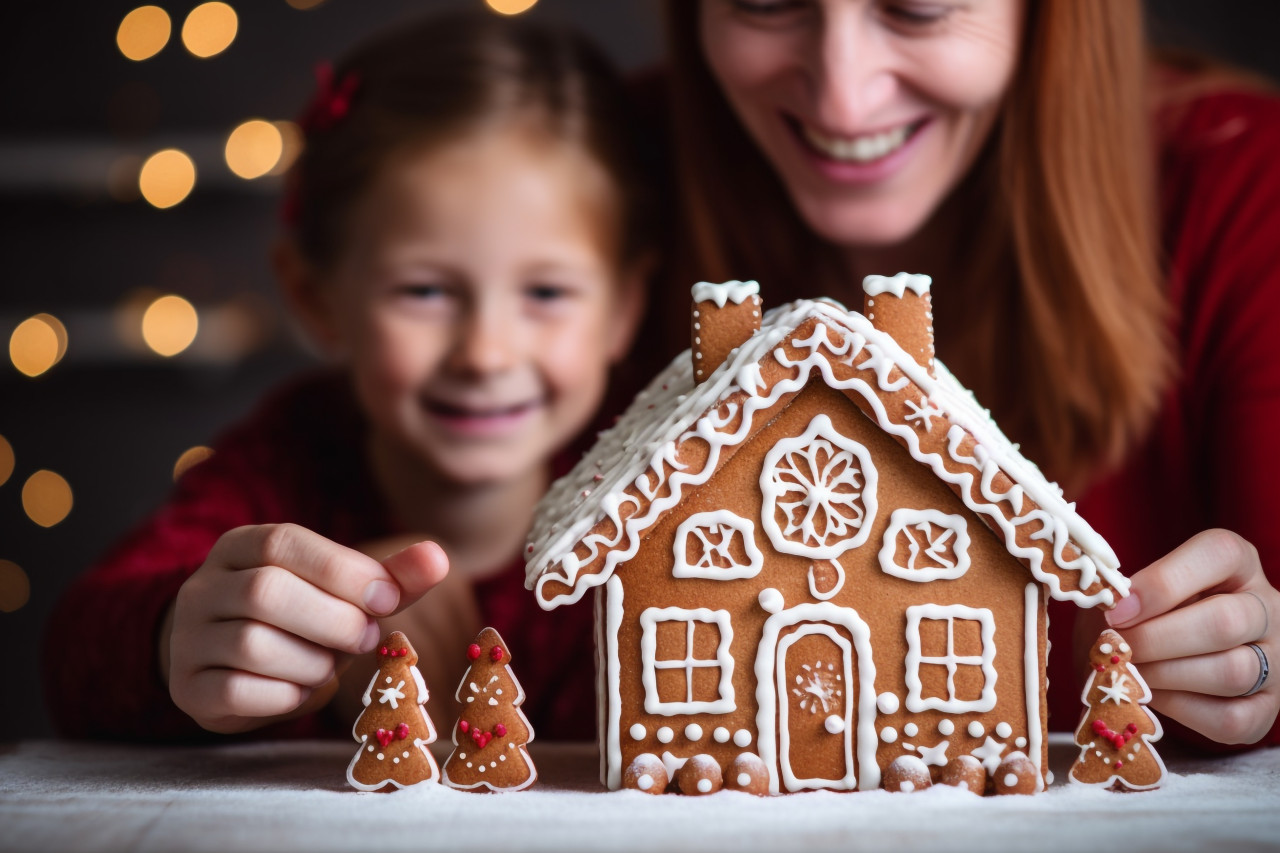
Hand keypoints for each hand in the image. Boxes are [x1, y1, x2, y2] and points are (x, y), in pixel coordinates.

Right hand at [165, 523, 448, 733]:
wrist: (231, 661)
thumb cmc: (300, 618)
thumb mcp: (341, 590)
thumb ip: (388, 577)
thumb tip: (438, 557)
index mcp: (241, 546)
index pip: (283, 542)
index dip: (342, 571)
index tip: (387, 600)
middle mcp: (204, 586)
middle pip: (266, 592)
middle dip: (333, 621)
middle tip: (366, 638)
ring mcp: (188, 638)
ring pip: (252, 644)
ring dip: (311, 662)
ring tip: (329, 666)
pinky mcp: (188, 687)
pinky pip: (237, 691)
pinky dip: (284, 695)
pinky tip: (300, 689)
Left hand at [1106, 529, 1276, 743]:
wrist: (1161, 659)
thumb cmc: (1142, 616)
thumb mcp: (1131, 592)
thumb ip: (1120, 595)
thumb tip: (1107, 608)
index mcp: (1235, 563)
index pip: (1218, 554)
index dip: (1162, 583)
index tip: (1116, 610)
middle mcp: (1267, 607)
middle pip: (1227, 621)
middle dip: (1157, 638)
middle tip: (1116, 647)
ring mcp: (1275, 660)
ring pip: (1233, 671)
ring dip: (1166, 675)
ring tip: (1128, 671)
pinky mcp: (1265, 708)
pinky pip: (1230, 717)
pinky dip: (1180, 710)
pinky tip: (1151, 696)